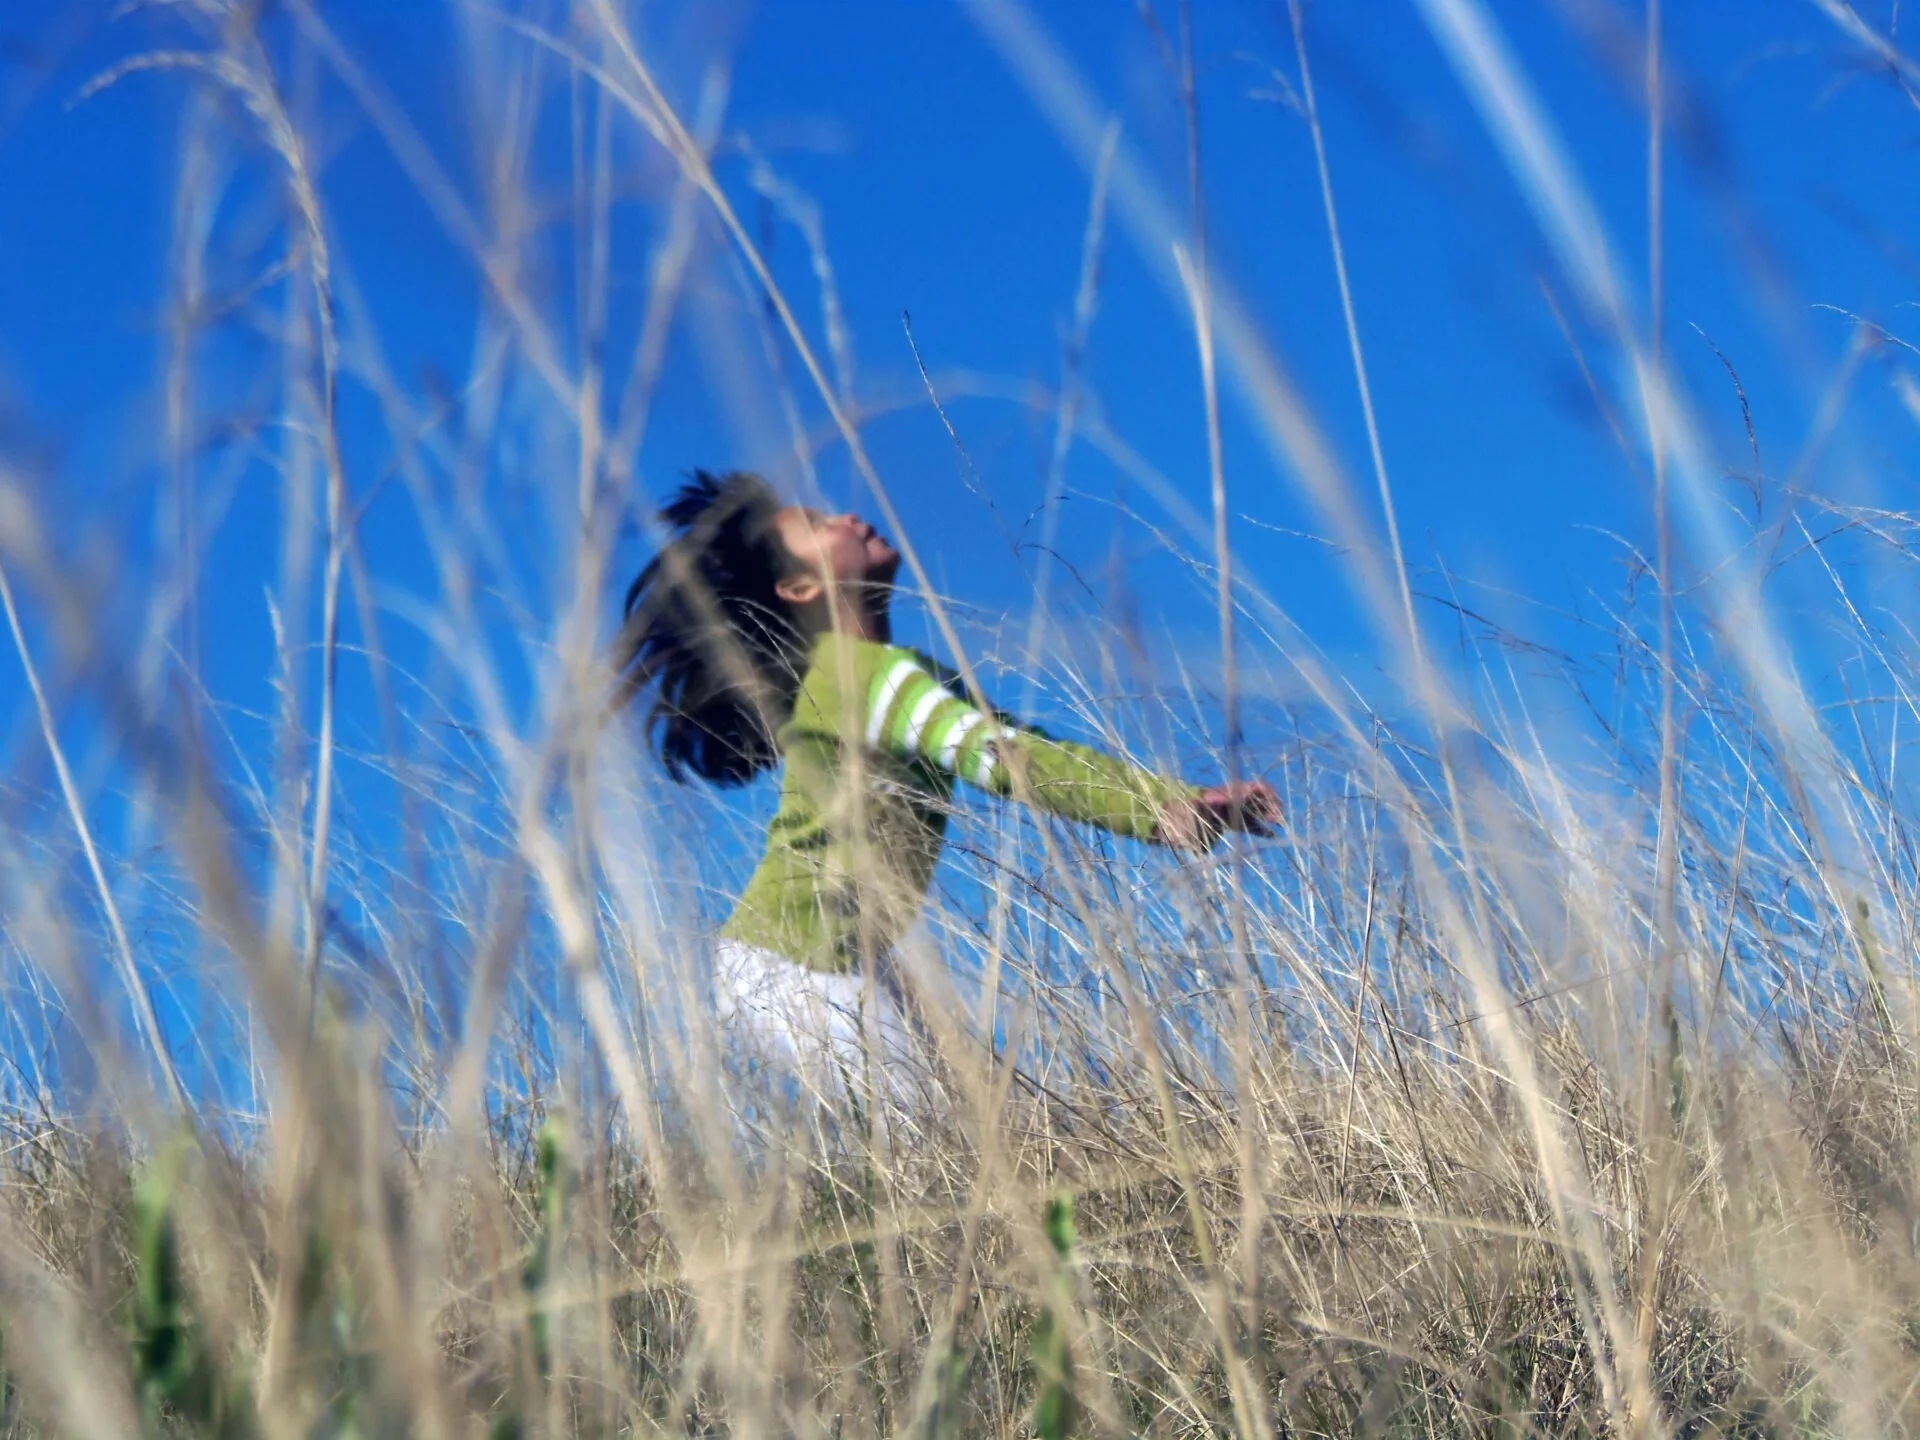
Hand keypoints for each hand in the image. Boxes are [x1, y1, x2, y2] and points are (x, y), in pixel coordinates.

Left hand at [1157, 780, 1281, 850]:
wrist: (1166, 827)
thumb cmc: (1176, 821)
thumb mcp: (1187, 817)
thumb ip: (1198, 811)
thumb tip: (1203, 801)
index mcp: (1219, 797)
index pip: (1245, 788)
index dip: (1261, 793)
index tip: (1272, 803)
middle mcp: (1225, 801)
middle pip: (1252, 797)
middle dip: (1268, 803)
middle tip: (1278, 817)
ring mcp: (1226, 811)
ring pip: (1251, 809)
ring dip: (1265, 814)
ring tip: (1279, 823)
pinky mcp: (1225, 822)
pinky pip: (1245, 822)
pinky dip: (1258, 826)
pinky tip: (1271, 834)